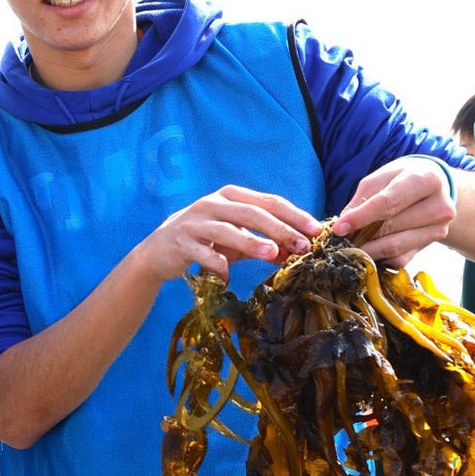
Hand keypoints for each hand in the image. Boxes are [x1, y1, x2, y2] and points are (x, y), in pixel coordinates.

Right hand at [132, 186, 319, 282]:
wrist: (158, 251)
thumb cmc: (205, 241)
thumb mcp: (236, 238)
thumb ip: (263, 242)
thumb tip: (295, 253)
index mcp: (230, 196)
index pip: (268, 201)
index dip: (294, 215)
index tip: (316, 230)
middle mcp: (212, 204)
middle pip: (251, 213)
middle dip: (279, 229)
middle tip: (302, 245)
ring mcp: (194, 223)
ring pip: (227, 230)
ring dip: (252, 242)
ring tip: (273, 254)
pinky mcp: (180, 243)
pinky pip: (204, 254)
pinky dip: (219, 267)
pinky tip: (229, 279)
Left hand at [329, 157, 456, 266]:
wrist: (433, 189)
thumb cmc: (401, 179)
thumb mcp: (380, 179)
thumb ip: (361, 200)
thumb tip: (342, 226)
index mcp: (426, 181)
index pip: (389, 203)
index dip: (360, 217)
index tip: (338, 228)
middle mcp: (439, 206)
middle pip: (390, 227)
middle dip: (360, 235)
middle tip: (338, 239)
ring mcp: (438, 229)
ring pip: (394, 247)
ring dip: (366, 250)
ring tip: (349, 246)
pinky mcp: (431, 246)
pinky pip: (399, 259)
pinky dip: (379, 257)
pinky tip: (369, 249)